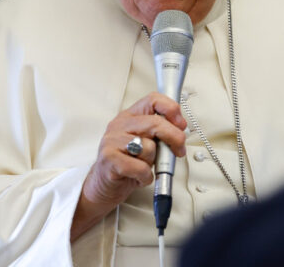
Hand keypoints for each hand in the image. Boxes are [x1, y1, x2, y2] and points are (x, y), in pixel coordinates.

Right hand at [71, 92, 186, 240]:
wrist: (103, 185)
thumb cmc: (128, 163)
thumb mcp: (146, 143)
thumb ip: (160, 133)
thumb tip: (180, 129)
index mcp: (130, 116)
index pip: (153, 100)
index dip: (171, 109)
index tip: (180, 125)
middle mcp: (120, 124)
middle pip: (155, 123)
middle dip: (174, 138)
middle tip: (179, 151)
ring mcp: (112, 140)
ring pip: (149, 147)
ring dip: (153, 162)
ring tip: (144, 167)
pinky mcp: (109, 158)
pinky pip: (140, 167)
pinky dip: (146, 176)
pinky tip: (140, 177)